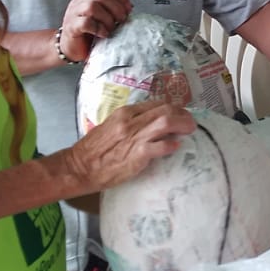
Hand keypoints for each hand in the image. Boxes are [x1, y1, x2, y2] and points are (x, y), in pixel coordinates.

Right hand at [58, 0, 132, 62]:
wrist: (71, 49)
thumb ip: (112, 13)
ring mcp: (73, 14)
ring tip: (111, 28)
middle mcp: (79, 3)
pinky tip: (103, 34)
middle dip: (116, 8)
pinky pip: (85, 23)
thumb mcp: (102, 20)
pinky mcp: (71, 27)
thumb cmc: (89, 35)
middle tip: (122, 20)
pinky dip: (98, 28)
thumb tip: (129, 10)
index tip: (129, 9)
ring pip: (92, 6)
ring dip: (107, 18)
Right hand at [61, 100, 196, 190]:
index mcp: (125, 112)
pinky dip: (171, 145)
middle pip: (165, 109)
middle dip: (183, 113)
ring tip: (190, 129)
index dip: (174, 107)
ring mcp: (134, 137)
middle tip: (190, 122)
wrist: (79, 167)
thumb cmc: (94, 150)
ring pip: (166, 122)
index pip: (157, 103)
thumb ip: (131, 122)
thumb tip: (151, 123)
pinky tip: (176, 147)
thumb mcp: (112, 126)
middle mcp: (131, 121)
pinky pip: (161, 146)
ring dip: (183, 125)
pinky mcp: (137, 155)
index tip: (181, 113)